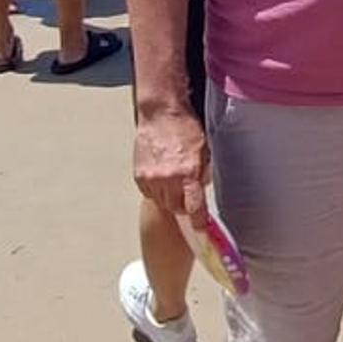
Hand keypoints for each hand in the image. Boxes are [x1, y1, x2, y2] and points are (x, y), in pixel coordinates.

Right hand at [134, 109, 210, 228]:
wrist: (160, 113)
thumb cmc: (184, 126)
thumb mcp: (203, 149)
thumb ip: (202, 171)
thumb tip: (202, 187)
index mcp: (188, 172)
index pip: (194, 207)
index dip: (198, 220)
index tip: (200, 228)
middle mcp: (168, 178)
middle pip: (176, 208)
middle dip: (183, 204)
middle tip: (187, 194)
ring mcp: (151, 178)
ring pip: (162, 201)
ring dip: (169, 196)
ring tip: (173, 179)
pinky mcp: (139, 175)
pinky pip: (149, 192)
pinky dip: (156, 188)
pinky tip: (161, 174)